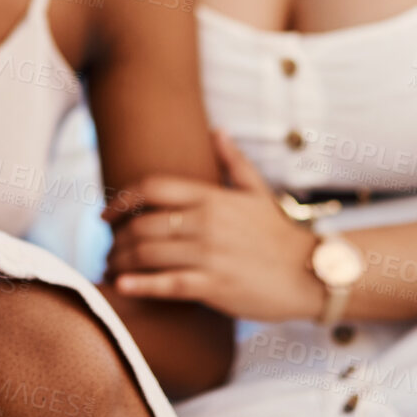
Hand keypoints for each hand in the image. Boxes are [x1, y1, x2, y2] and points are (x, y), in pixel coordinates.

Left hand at [104, 131, 322, 323]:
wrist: (311, 273)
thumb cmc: (279, 234)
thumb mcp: (258, 192)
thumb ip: (233, 161)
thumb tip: (218, 130)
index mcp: (211, 197)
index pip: (152, 187)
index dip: (121, 199)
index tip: (105, 214)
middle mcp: (205, 222)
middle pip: (142, 224)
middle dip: (117, 238)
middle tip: (108, 248)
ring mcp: (209, 254)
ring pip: (148, 253)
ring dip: (121, 261)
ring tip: (111, 268)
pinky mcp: (215, 285)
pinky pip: (168, 284)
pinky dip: (140, 285)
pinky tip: (121, 287)